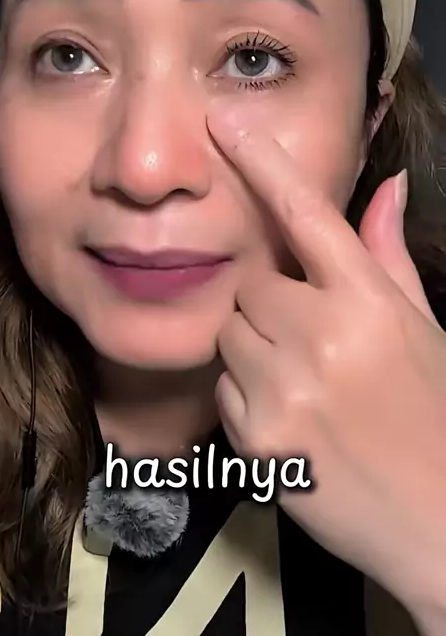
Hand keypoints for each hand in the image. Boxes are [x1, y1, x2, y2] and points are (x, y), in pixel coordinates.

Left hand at [207, 101, 445, 627]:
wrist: (440, 524)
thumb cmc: (436, 417)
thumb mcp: (423, 329)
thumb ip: (389, 256)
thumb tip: (388, 185)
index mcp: (371, 303)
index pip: (308, 215)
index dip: (264, 163)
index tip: (225, 122)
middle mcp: (324, 337)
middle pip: (251, 285)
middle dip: (270, 302)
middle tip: (306, 334)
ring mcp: (285, 389)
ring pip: (229, 333)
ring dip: (254, 346)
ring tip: (303, 378)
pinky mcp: (255, 438)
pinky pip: (223, 387)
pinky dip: (246, 393)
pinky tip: (291, 415)